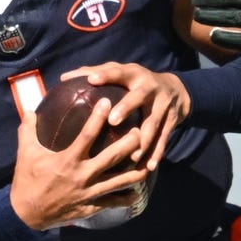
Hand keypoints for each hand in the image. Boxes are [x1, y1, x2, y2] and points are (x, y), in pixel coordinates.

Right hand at [10, 98, 147, 229]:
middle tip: (140, 130)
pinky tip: (137, 193)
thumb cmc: (27, 181)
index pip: (87, 135)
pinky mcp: (90, 207)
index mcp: (67, 160)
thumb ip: (28, 130)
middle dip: (129, 143)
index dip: (98, 117)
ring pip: (119, 181)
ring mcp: (88, 193)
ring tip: (149, 162)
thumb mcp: (25, 154)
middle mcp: (82, 176)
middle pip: (112, 157)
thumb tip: (29, 110)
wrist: (26, 215)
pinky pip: (112, 202)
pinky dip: (126, 198)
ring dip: (135, 171)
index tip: (107, 102)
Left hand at [61, 62, 188, 171]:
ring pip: (152, 123)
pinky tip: (149, 167)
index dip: (105, 75)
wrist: (177, 90)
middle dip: (127, 107)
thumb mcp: (121, 73)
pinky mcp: (171, 120)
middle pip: (138, 96)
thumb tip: (64, 78)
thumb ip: (95, 73)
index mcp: (133, 74)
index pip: (117, 72)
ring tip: (132, 156)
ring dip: (143, 140)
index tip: (91, 80)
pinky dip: (157, 153)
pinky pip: (164, 138)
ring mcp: (163, 104)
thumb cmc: (136, 82)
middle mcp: (149, 87)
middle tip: (112, 120)